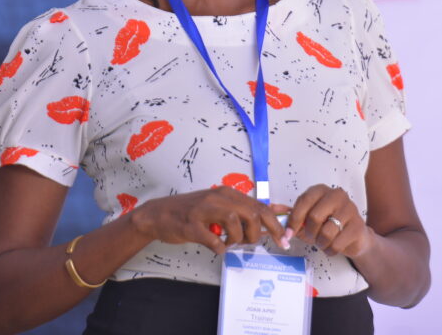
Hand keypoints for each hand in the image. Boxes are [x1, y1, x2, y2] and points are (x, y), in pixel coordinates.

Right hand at [130, 187, 286, 254]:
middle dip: (258, 233)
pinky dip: (219, 247)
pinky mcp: (191, 226)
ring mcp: (204, 211)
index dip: (275, 223)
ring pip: (234, 223)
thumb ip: (245, 210)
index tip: (283, 237)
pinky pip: (213, 240)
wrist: (159, 214)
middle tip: (253, 243)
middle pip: (251, 214)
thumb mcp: (221, 206)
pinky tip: (216, 247)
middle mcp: (218, 198)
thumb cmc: (192, 212)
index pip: (259, 206)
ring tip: (230, 243)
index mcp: (228, 193)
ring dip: (237, 239)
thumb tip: (275, 213)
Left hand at [286, 185, 373, 258]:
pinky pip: (337, 244)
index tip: (289, 233)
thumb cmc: (327, 225)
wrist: (354, 236)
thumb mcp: (307, 219)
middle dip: (310, 233)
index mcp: (321, 190)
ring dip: (321, 243)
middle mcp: (337, 195)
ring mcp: (350, 209)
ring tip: (323, 241)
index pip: (303, 201)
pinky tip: (333, 246)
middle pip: (314, 217)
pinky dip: (330, 250)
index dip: (294, 220)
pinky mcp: (357, 226)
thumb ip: (291, 214)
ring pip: (326, 233)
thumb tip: (271, 208)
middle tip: (312, 237)